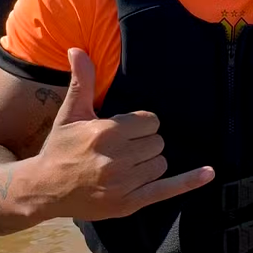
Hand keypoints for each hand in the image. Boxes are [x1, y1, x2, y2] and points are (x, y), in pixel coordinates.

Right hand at [34, 48, 214, 220]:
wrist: (44, 188)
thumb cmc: (60, 147)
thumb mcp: (71, 113)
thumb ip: (82, 81)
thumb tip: (78, 49)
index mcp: (105, 133)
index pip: (150, 122)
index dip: (140, 125)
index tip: (125, 130)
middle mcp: (116, 158)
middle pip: (158, 142)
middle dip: (145, 143)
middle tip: (123, 148)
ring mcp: (123, 184)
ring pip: (161, 163)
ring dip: (150, 162)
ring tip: (126, 164)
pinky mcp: (128, 203)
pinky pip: (166, 189)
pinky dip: (189, 182)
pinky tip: (208, 173)